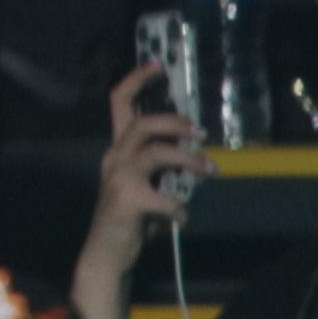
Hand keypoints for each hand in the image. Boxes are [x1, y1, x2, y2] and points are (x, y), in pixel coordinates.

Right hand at [88, 68, 207, 253]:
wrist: (107, 254)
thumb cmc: (131, 219)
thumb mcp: (146, 186)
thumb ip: (162, 169)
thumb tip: (193, 158)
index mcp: (118, 149)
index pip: (119, 102)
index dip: (137, 79)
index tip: (158, 64)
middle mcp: (115, 157)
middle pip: (142, 123)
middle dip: (175, 123)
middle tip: (200, 134)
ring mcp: (118, 177)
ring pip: (155, 152)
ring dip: (188, 159)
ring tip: (210, 170)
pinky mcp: (127, 200)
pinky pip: (165, 199)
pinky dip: (181, 208)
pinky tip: (183, 219)